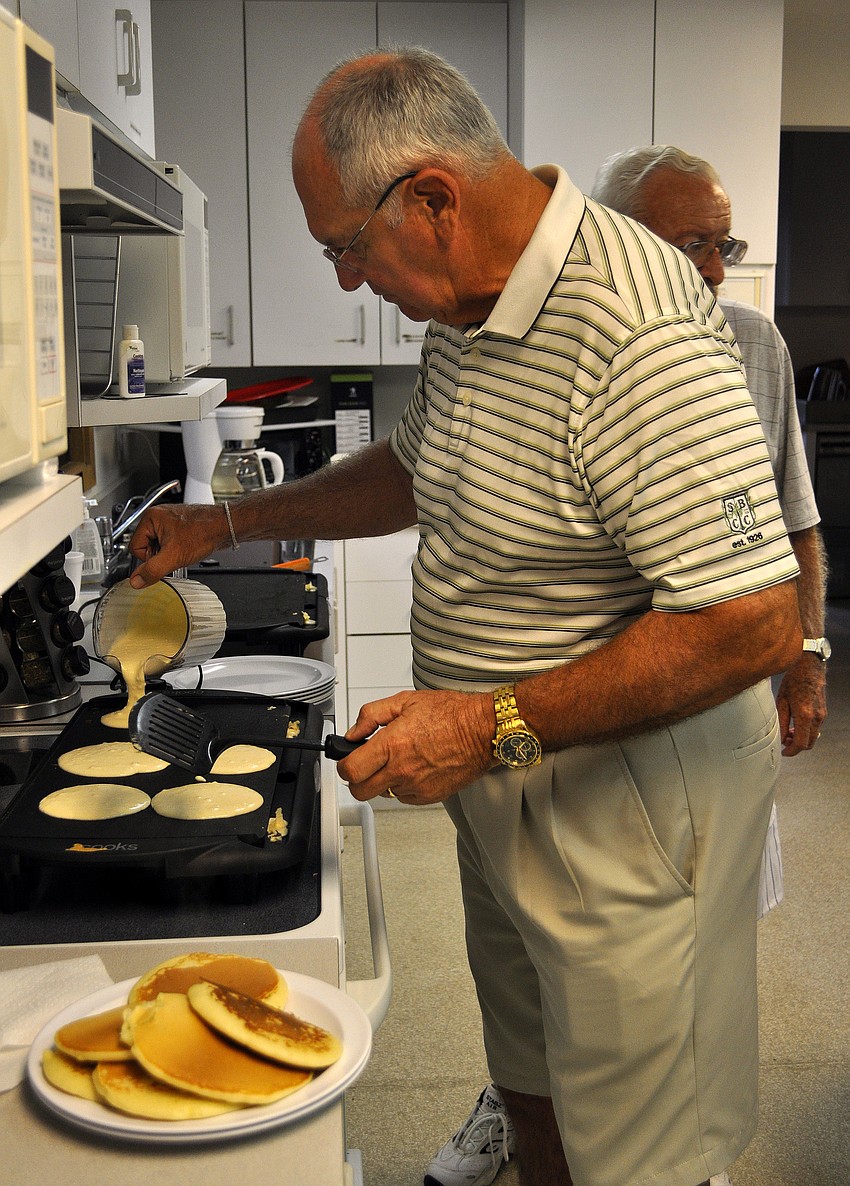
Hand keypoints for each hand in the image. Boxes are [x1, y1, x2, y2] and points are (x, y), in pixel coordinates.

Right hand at [127, 504, 229, 586]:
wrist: (224, 526)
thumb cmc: (203, 532)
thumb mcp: (173, 557)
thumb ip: (152, 570)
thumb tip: (136, 581)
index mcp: (150, 518)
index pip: (135, 548)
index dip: (149, 559)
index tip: (163, 559)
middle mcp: (158, 516)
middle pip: (146, 547)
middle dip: (160, 556)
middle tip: (175, 554)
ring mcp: (168, 521)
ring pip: (159, 547)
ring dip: (169, 553)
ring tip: (183, 550)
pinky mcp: (178, 526)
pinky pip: (169, 543)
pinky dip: (177, 549)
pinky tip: (187, 548)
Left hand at [337, 689, 494, 804]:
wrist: (482, 730)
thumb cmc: (451, 714)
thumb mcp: (405, 701)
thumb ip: (371, 715)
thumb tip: (354, 732)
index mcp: (392, 744)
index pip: (350, 770)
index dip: (344, 764)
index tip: (347, 758)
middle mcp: (402, 770)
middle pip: (360, 791)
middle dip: (357, 779)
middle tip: (364, 765)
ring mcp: (416, 786)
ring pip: (382, 794)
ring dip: (383, 781)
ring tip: (397, 760)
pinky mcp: (429, 796)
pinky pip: (404, 798)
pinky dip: (403, 786)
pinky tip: (413, 767)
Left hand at [775, 655, 826, 755]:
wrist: (809, 667)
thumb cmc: (794, 680)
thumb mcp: (781, 701)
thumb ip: (782, 721)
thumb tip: (782, 737)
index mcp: (805, 715)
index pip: (801, 743)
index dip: (791, 751)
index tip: (784, 752)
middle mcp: (816, 717)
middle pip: (809, 743)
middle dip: (796, 746)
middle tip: (784, 742)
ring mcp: (822, 715)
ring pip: (813, 736)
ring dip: (801, 738)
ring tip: (788, 732)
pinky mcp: (823, 712)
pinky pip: (815, 728)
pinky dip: (806, 731)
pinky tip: (796, 724)